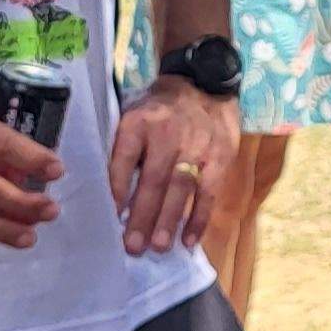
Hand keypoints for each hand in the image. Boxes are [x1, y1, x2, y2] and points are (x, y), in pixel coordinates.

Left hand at [112, 76, 241, 254]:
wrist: (204, 84)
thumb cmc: (160, 110)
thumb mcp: (135, 116)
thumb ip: (124, 150)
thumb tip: (111, 196)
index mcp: (139, 122)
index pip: (124, 157)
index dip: (116, 188)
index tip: (111, 216)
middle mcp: (168, 134)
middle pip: (154, 180)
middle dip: (142, 216)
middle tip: (133, 246)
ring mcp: (197, 146)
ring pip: (180, 188)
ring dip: (169, 221)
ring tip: (158, 247)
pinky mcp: (220, 157)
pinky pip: (208, 192)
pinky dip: (199, 218)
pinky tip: (189, 240)